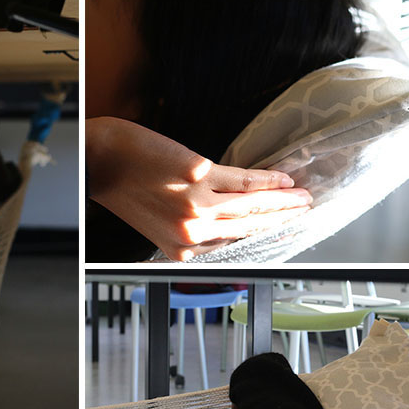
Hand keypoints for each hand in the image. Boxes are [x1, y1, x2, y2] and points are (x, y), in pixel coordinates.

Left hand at [87, 117, 310, 260]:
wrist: (104, 160)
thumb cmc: (126, 188)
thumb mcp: (159, 221)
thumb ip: (192, 227)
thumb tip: (229, 223)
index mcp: (181, 248)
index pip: (233, 242)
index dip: (263, 235)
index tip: (284, 229)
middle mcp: (192, 230)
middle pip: (248, 225)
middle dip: (282, 218)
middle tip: (305, 210)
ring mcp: (196, 202)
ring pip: (250, 204)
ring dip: (283, 200)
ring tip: (302, 195)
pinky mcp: (199, 172)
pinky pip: (241, 177)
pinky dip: (265, 177)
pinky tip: (282, 177)